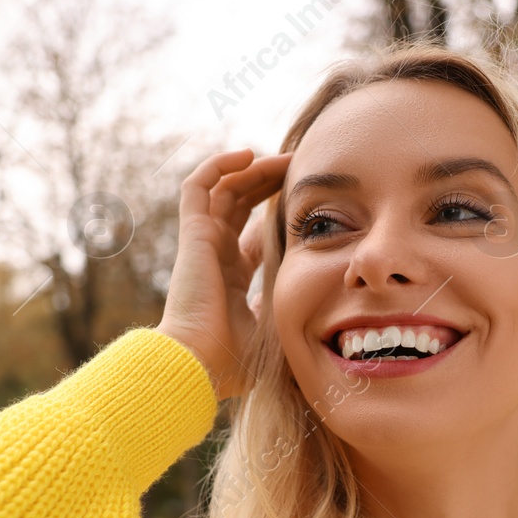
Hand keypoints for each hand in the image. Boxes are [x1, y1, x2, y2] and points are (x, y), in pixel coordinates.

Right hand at [156, 148, 290, 400]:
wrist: (197, 364)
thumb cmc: (233, 360)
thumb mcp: (275, 330)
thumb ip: (291, 312)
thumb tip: (324, 305)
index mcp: (232, 280)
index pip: (254, 238)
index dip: (277, 218)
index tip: (308, 205)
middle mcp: (215, 257)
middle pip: (240, 206)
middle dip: (268, 184)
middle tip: (300, 168)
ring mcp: (202, 244)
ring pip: (224, 190)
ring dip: (252, 170)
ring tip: (283, 157)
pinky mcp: (193, 235)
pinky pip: (199, 187)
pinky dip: (218, 165)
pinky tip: (248, 154)